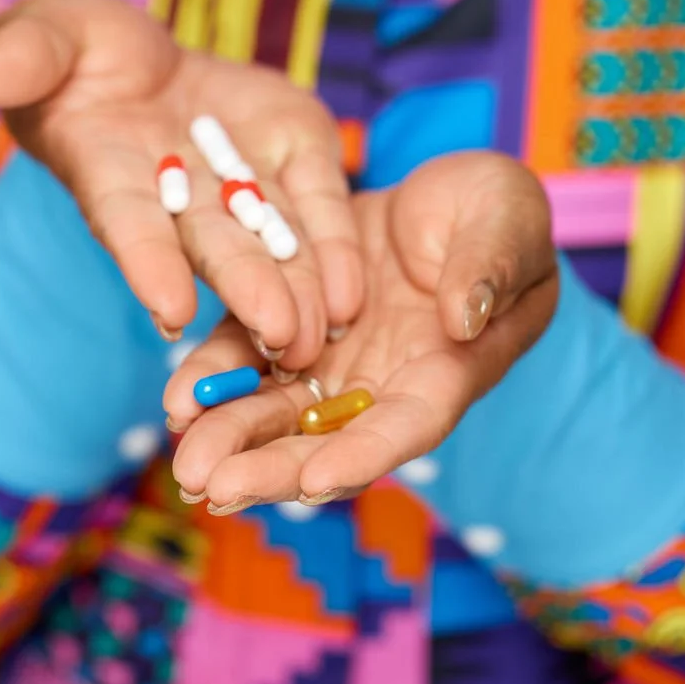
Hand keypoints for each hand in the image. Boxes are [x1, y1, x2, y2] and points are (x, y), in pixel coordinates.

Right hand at [0, 0, 362, 368]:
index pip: (128, 223)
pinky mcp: (290, 158)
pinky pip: (316, 207)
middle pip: (214, 249)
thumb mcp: (44, 36)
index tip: (169, 309)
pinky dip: (335, 247)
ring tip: (320, 335)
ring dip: (298, 290)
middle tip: (278, 335)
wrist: (139, 57)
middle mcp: (178, 201)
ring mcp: (239, 185)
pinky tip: (351, 294)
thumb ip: (24, 57)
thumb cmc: (73, 50)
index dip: (147, 262)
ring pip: (271, 243)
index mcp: (109, 174)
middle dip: (247, 289)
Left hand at [166, 153, 557, 510]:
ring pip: (278, 410)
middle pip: (327, 440)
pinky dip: (214, 380)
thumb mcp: (507, 221)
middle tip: (217, 489)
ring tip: (185, 467)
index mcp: (447, 370)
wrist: (445, 193)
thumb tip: (464, 319)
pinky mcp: (289, 321)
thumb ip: (490, 268)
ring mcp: (334, 359)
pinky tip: (177, 402)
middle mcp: (383, 382)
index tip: (315, 481)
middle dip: (272, 468)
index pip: (406, 427)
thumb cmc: (497, 211)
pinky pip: (247, 355)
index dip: (362, 457)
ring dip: (232, 440)